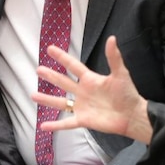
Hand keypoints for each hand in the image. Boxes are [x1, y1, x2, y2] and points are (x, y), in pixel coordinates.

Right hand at [36, 36, 151, 142]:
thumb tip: (112, 38)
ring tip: (33, 95)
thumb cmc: (127, 93)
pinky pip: (66, 122)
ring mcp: (81, 106)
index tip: (50, 49)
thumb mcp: (120, 74)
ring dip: (47, 99)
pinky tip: (42, 126)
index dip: (62, 57)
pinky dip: (55, 125)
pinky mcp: (83, 120)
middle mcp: (82, 91)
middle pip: (63, 82)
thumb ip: (114, 57)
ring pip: (60, 102)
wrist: (131, 115)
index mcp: (90, 79)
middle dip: (50, 76)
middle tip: (38, 69)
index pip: (73, 66)